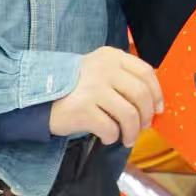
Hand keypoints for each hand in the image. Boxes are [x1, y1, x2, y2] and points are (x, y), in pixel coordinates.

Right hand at [49, 46, 163, 145]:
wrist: (37, 97)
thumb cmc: (74, 86)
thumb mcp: (98, 69)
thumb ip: (122, 76)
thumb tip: (153, 101)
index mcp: (111, 56)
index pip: (145, 72)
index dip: (157, 93)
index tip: (158, 109)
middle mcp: (104, 69)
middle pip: (140, 94)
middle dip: (146, 116)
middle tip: (143, 128)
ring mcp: (93, 88)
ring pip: (129, 114)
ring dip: (132, 132)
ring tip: (127, 139)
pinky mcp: (83, 109)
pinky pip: (110, 128)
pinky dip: (112, 137)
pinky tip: (107, 137)